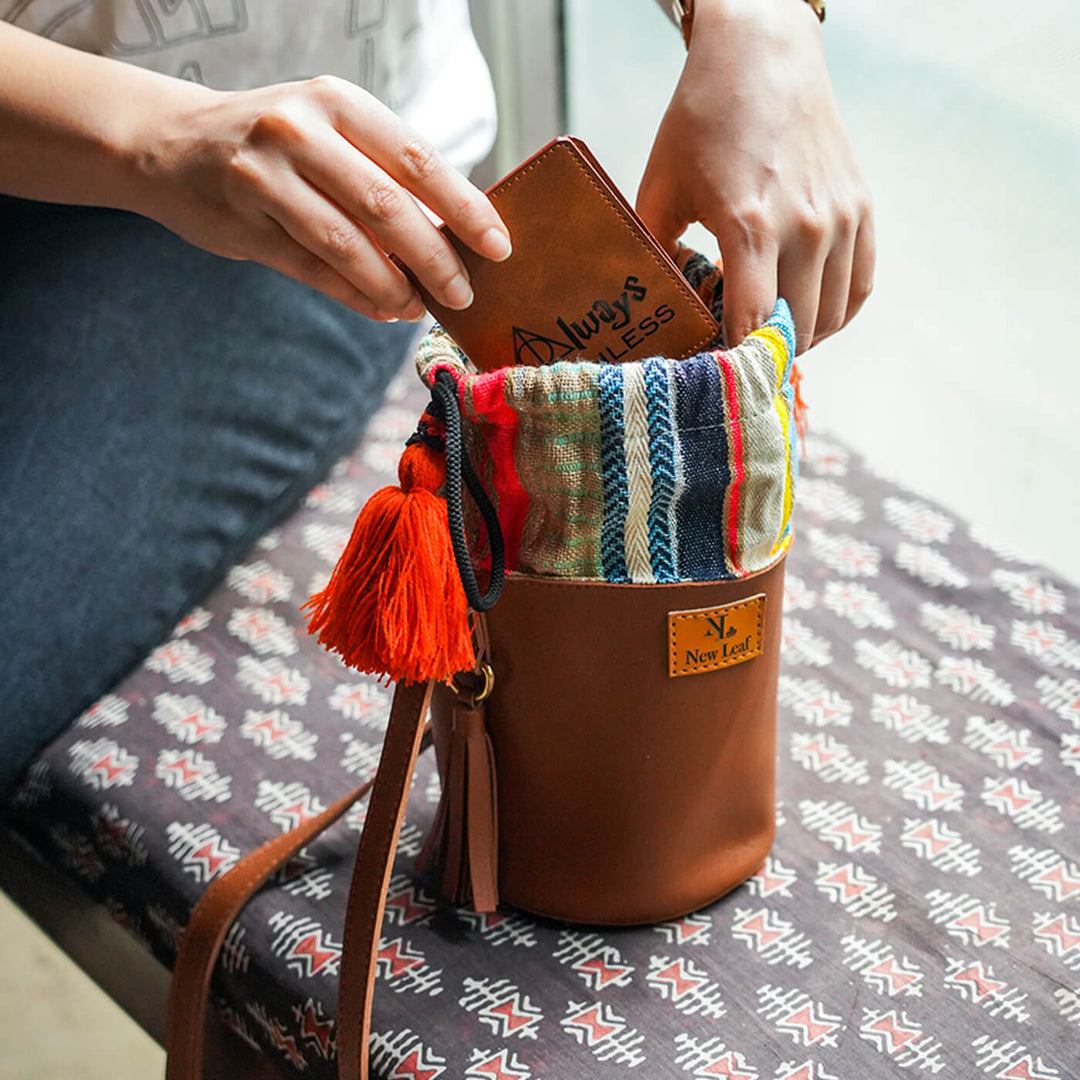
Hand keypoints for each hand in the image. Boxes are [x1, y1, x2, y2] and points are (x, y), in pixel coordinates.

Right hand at [129, 75, 510, 320]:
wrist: (172, 143)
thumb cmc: (277, 142)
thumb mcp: (330, 130)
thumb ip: (385, 172)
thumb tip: (457, 234)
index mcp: (338, 101)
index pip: (418, 160)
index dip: (465, 208)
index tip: (499, 246)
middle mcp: (299, 130)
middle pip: (388, 207)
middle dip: (436, 260)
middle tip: (464, 295)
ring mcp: (265, 178)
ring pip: (348, 245)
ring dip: (394, 286)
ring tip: (420, 308)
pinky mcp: (243, 223)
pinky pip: (314, 271)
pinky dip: (356, 295)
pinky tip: (384, 308)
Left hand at [636, 0, 873, 352]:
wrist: (763, 53)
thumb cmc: (703, 119)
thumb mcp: (661, 187)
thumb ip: (656, 254)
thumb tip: (656, 310)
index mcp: (750, 224)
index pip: (750, 323)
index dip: (732, 361)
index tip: (713, 379)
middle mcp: (806, 227)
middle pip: (794, 329)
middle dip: (762, 356)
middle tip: (733, 366)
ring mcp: (841, 219)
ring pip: (830, 317)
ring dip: (799, 341)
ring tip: (765, 344)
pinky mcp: (861, 209)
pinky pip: (859, 287)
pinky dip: (835, 315)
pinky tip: (805, 319)